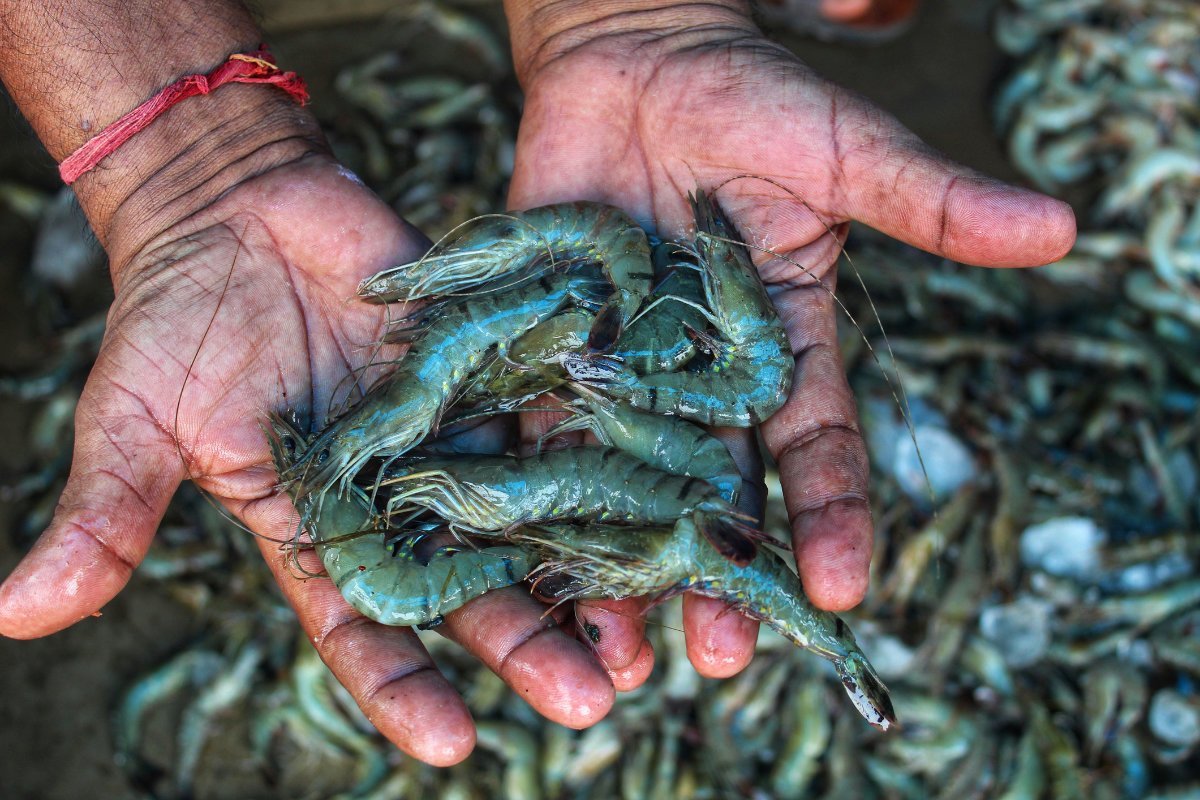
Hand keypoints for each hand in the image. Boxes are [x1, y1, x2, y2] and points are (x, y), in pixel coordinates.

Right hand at [0, 135, 618, 766]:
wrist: (239, 212)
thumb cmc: (178, 320)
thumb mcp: (137, 422)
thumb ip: (109, 513)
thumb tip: (16, 616)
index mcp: (318, 531)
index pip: (366, 628)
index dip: (407, 687)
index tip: (457, 742)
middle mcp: (400, 498)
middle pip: (471, 589)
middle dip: (526, 644)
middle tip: (593, 702)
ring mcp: (453, 435)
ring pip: (529, 517)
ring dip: (584, 570)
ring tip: (644, 629)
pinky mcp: (490, 369)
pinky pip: (549, 415)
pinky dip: (599, 453)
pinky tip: (656, 496)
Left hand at [504, 0, 1074, 683]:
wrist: (634, 57)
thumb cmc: (750, 97)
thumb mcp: (846, 152)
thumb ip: (931, 202)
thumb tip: (1060, 228)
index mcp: (786, 348)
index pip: (818, 450)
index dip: (833, 518)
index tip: (843, 589)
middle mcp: (706, 378)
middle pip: (720, 493)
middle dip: (722, 573)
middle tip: (722, 654)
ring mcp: (625, 370)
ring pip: (629, 486)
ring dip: (625, 566)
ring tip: (620, 650)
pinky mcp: (551, 348)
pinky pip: (542, 428)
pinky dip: (537, 492)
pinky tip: (529, 559)